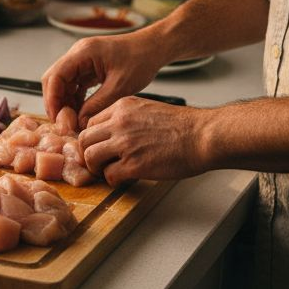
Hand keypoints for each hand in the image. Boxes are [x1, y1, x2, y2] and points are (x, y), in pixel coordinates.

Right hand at [41, 33, 162, 127]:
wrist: (154, 48)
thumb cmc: (141, 59)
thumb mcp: (120, 87)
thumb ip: (97, 105)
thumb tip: (79, 122)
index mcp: (83, 53)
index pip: (55, 76)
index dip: (52, 99)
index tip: (57, 118)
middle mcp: (79, 54)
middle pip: (54, 79)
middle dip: (56, 102)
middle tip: (62, 122)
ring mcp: (83, 60)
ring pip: (63, 83)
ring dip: (65, 102)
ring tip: (73, 121)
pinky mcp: (89, 67)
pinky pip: (75, 84)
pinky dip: (75, 99)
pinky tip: (81, 113)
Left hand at [78, 97, 208, 185]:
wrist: (204, 135)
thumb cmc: (184, 126)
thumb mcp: (149, 109)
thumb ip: (128, 119)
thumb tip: (114, 135)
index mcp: (123, 107)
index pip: (90, 122)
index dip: (92, 138)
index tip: (99, 147)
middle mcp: (120, 122)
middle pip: (84, 139)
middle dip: (88, 154)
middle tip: (98, 163)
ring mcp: (125, 143)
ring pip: (90, 157)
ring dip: (97, 168)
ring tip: (109, 171)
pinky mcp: (134, 164)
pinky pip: (108, 175)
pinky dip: (113, 180)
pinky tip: (124, 179)